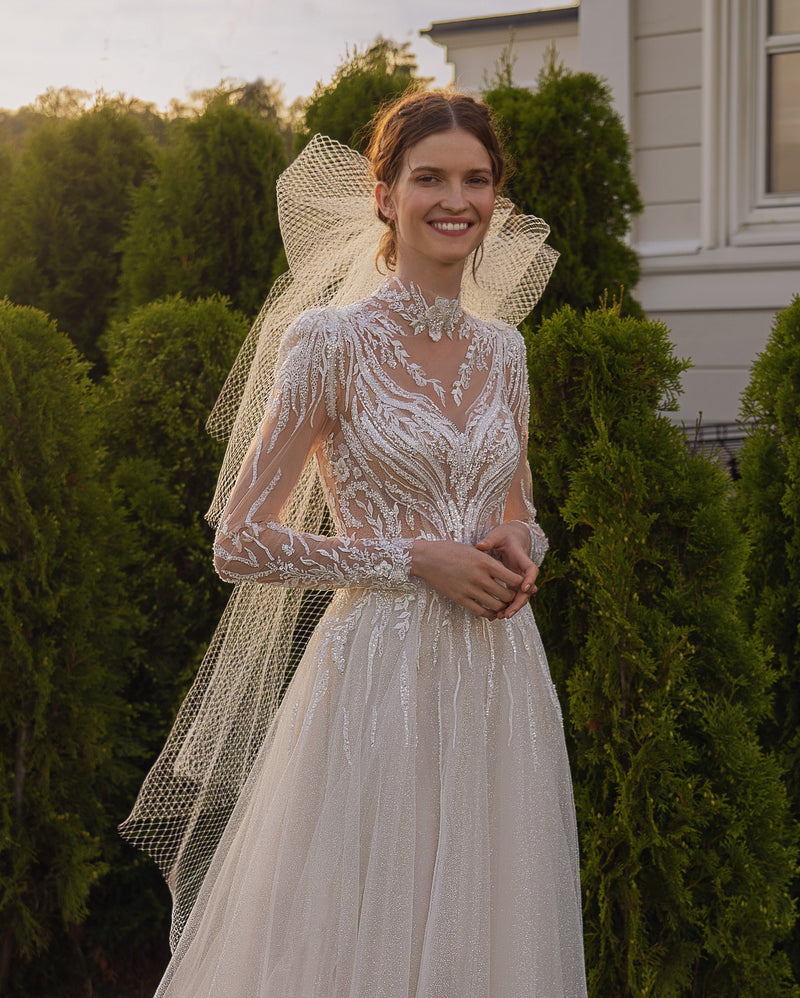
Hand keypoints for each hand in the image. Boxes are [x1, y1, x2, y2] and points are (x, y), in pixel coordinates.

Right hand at [409, 539, 524, 619]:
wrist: (427, 558)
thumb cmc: (450, 551)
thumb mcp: (474, 551)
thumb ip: (490, 562)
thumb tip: (506, 573)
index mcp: (485, 562)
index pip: (513, 579)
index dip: (520, 584)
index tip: (519, 585)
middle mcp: (479, 577)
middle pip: (506, 595)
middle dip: (512, 597)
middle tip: (512, 597)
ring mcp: (469, 589)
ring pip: (495, 605)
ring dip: (502, 607)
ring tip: (503, 605)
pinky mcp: (460, 598)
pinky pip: (480, 611)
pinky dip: (489, 614)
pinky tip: (491, 612)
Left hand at [475, 521, 538, 619]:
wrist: (512, 536)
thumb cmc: (505, 535)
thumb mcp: (498, 535)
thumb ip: (490, 540)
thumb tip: (480, 546)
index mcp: (522, 557)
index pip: (531, 570)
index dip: (530, 580)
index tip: (524, 588)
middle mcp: (523, 571)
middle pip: (527, 590)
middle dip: (518, 602)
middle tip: (508, 613)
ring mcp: (519, 578)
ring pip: (520, 596)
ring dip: (512, 607)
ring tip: (500, 616)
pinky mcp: (513, 583)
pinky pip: (512, 597)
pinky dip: (506, 605)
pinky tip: (496, 614)